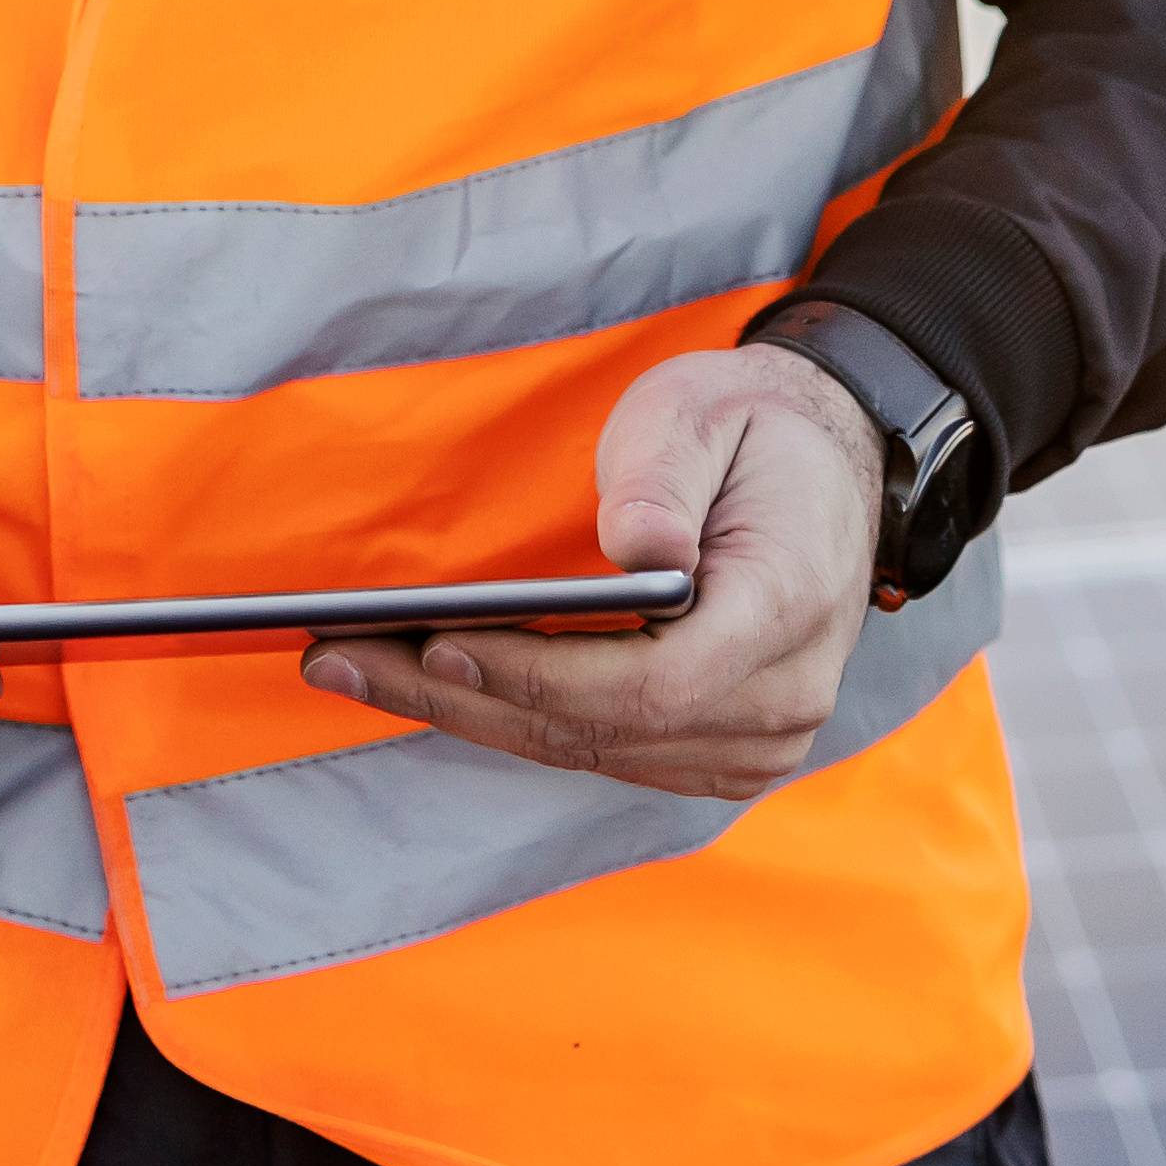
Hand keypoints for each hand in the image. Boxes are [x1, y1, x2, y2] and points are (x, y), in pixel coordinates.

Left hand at [297, 347, 881, 800]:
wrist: (827, 470)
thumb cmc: (752, 431)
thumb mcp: (706, 412)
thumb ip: (666, 480)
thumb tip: (636, 554)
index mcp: (788, 607)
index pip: (652, 681)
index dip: (538, 676)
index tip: (438, 644)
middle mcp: (783, 696)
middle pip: (601, 730)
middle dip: (460, 698)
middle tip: (338, 660)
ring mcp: (757, 741)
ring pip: (589, 752)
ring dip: (466, 715)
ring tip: (353, 670)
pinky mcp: (718, 752)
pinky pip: (602, 753)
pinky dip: (511, 721)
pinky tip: (429, 686)